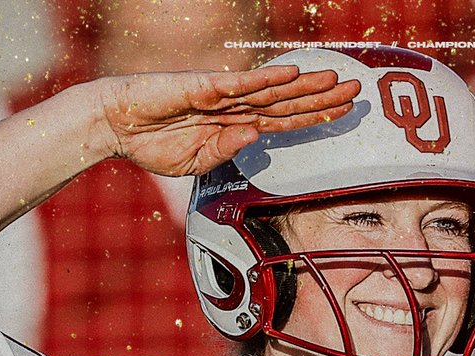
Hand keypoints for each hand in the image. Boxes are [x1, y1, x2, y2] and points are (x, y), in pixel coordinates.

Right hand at [96, 64, 360, 175]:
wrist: (116, 125)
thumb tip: (252, 138)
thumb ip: (225, 154)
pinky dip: (265, 78)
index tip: (345, 114)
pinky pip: (240, 83)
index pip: (285, 123)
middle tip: (359, 91)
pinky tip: (290, 73)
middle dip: (323, 98)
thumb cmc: (153, 144)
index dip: (315, 118)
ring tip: (337, 80)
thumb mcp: (195, 163)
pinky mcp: (202, 86)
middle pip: (289, 103)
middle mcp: (236, 108)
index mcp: (236, 128)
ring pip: (272, 91)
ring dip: (305, 86)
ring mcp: (221, 95)